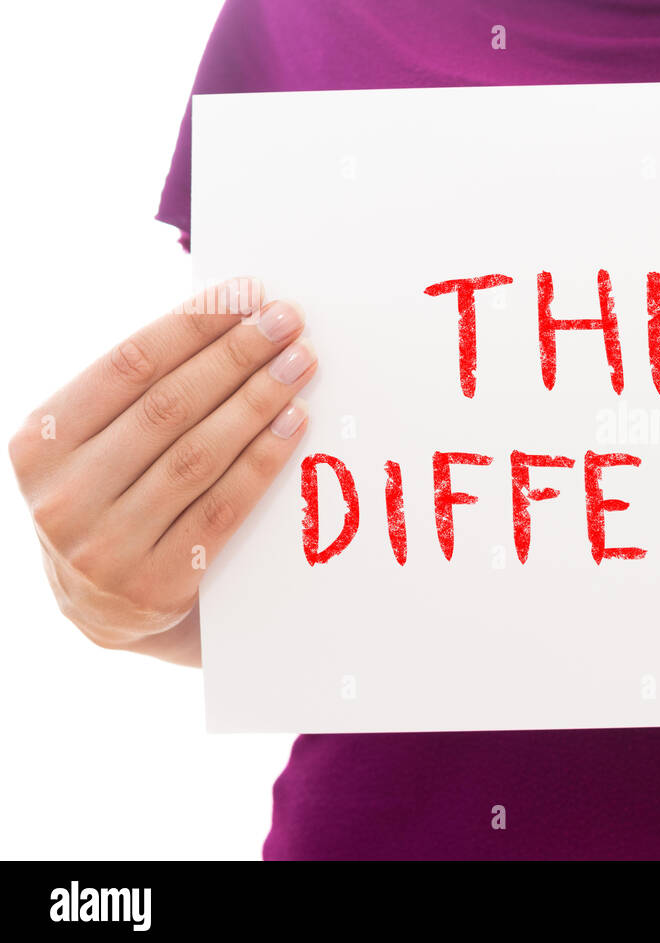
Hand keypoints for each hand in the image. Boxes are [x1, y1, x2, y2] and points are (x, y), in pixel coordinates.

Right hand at [9, 278, 315, 665]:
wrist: (103, 612)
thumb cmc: (111, 500)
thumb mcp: (96, 446)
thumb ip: (139, 394)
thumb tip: (227, 316)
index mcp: (39, 443)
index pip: (127, 365)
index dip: (193, 325)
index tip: (246, 293)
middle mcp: (63, 494)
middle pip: (169, 406)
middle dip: (237, 355)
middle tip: (288, 321)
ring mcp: (105, 546)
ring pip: (198, 455)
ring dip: (258, 401)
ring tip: (300, 364)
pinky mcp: (155, 585)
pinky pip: (222, 508)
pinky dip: (262, 460)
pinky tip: (294, 423)